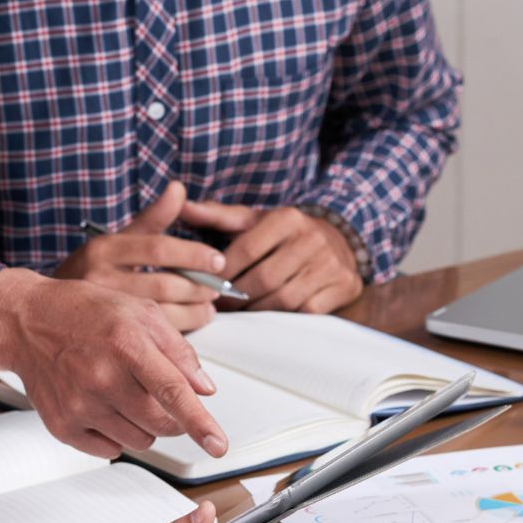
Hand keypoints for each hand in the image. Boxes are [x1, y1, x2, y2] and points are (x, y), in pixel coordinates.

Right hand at [0, 268, 227, 458]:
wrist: (27, 322)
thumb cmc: (84, 313)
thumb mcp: (140, 313)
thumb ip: (178, 351)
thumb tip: (204, 388)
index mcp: (126, 344)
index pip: (173, 392)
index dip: (200, 423)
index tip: (218, 445)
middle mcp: (101, 377)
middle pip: (161, 424)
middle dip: (173, 417)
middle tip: (158, 394)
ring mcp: (79, 405)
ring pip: (140, 442)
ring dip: (145, 426)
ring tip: (124, 393)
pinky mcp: (63, 426)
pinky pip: (110, 449)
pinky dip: (116, 435)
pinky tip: (103, 406)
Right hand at [56, 182, 224, 330]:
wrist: (41, 311)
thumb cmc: (91, 272)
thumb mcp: (117, 239)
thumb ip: (151, 218)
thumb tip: (178, 188)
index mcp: (104, 249)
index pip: (158, 248)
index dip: (193, 254)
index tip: (217, 260)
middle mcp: (100, 278)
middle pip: (164, 283)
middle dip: (198, 287)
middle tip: (217, 289)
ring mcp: (102, 312)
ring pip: (161, 314)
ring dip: (194, 312)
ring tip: (208, 308)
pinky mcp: (107, 337)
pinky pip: (153, 338)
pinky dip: (180, 332)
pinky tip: (193, 324)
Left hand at [178, 202, 363, 312]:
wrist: (339, 240)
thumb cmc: (284, 234)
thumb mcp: (254, 219)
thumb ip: (217, 215)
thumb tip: (180, 205)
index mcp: (287, 218)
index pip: (246, 250)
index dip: (223, 272)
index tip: (207, 285)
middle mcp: (311, 239)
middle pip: (264, 279)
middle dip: (237, 297)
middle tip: (220, 306)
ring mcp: (329, 264)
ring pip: (284, 298)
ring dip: (257, 310)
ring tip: (240, 311)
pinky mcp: (342, 286)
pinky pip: (306, 311)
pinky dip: (284, 317)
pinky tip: (269, 314)